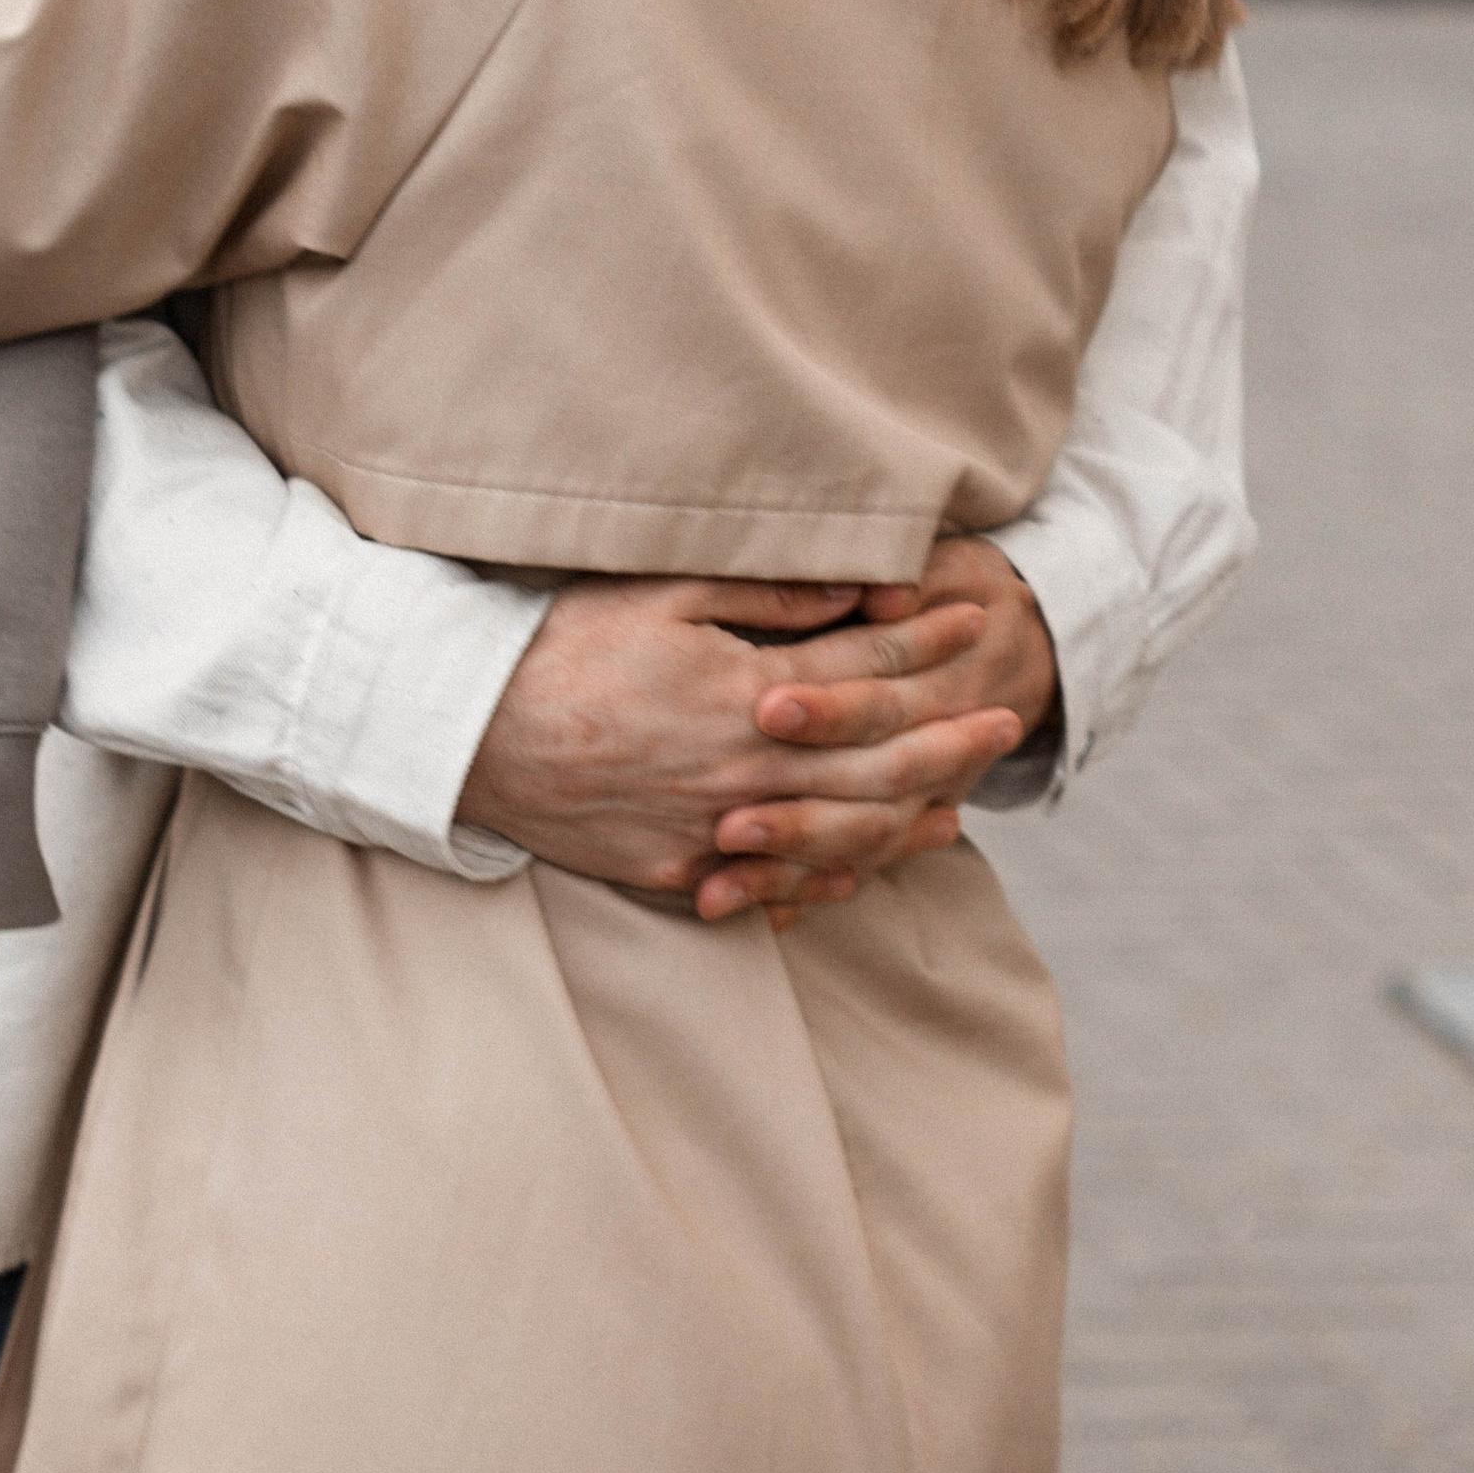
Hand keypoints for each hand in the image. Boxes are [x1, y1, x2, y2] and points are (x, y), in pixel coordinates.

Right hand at [457, 572, 1032, 919]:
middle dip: (950, 737)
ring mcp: (714, 831)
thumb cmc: (561, 645)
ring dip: (906, 817)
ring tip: (958, 805)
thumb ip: (771, 595)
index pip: (865, 667)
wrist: (468, 736)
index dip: (929, 643)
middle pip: (875, 758)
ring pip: (838, 832)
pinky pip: (771, 884)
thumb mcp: (663, 592)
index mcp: (747, 691)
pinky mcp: (677, 873)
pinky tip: (859, 868)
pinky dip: (826, 877)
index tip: (976, 619)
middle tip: (1006, 721)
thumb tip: (862, 589)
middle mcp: (746, 769)